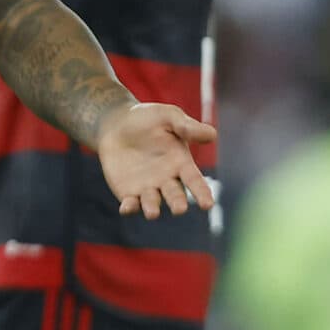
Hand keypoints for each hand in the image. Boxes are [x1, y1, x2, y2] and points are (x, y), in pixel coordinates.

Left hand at [97, 102, 218, 219]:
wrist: (117, 124)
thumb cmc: (148, 119)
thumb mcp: (169, 117)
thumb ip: (188, 127)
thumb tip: (213, 134)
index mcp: (181, 163)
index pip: (195, 181)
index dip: (202, 193)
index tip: (208, 205)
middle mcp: (167, 180)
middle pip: (175, 195)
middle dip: (177, 202)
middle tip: (179, 209)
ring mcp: (147, 189)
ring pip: (152, 203)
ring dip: (152, 208)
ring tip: (153, 212)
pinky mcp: (128, 193)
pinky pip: (130, 204)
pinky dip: (129, 208)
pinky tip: (127, 208)